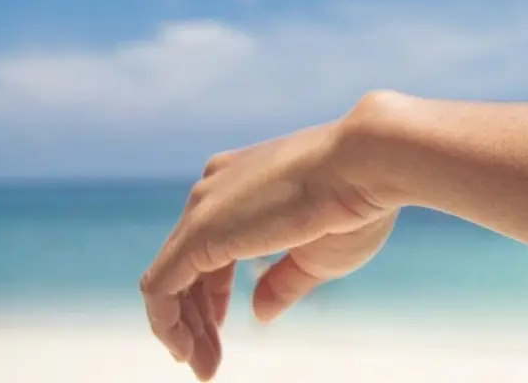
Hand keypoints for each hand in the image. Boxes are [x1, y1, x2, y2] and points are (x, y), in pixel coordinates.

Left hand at [139, 109, 395, 380]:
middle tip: (208, 363)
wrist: (367, 165)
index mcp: (242, 183)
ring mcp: (204, 206)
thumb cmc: (355, 204)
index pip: (209, 248)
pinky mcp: (199, 231)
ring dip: (183, 328)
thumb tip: (258, 312)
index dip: (212, 296)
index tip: (222, 330)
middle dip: (196, 319)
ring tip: (203, 367)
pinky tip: (185, 351)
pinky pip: (161, 287)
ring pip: (169, 278)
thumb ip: (280, 282)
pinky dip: (168, 323)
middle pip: (186, 265)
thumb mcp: (315, 256)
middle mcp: (215, 188)